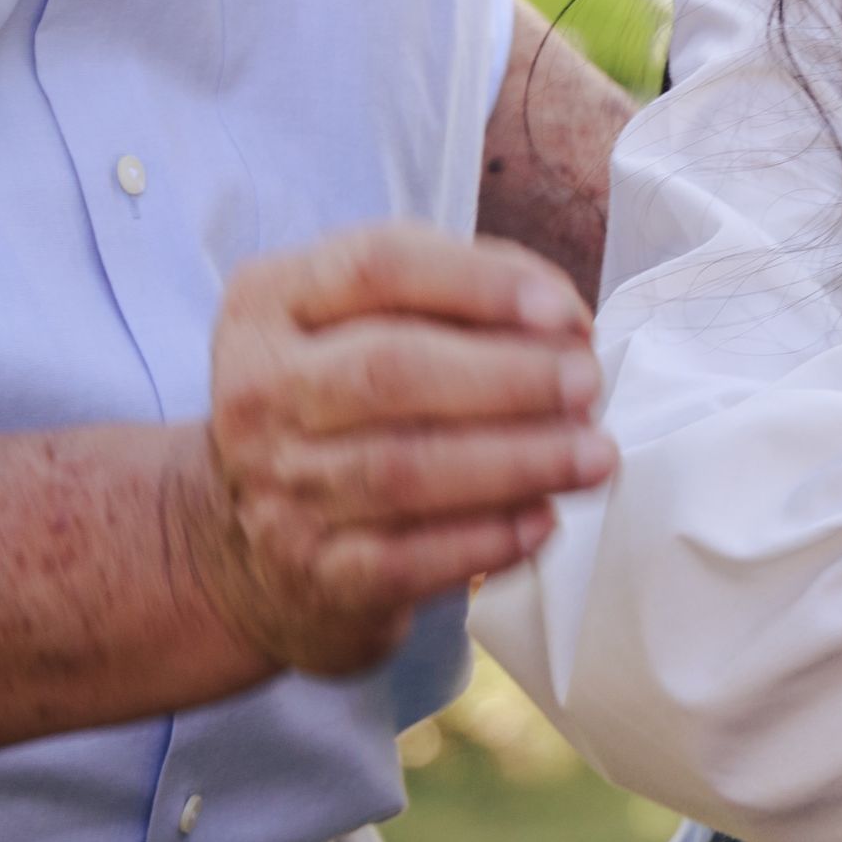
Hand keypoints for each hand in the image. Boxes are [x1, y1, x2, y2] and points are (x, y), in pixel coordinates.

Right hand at [184, 223, 612, 678]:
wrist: (247, 548)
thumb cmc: (345, 406)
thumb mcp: (366, 322)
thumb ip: (461, 295)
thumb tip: (564, 323)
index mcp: (271, 304)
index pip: (377, 266)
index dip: (480, 284)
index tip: (562, 312)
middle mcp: (258, 392)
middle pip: (389, 370)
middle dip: (508, 377)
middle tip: (587, 386)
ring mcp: (277, 489)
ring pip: (404, 469)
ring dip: (517, 461)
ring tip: (594, 455)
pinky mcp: (314, 575)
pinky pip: (409, 558)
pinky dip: (487, 539)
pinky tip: (544, 521)